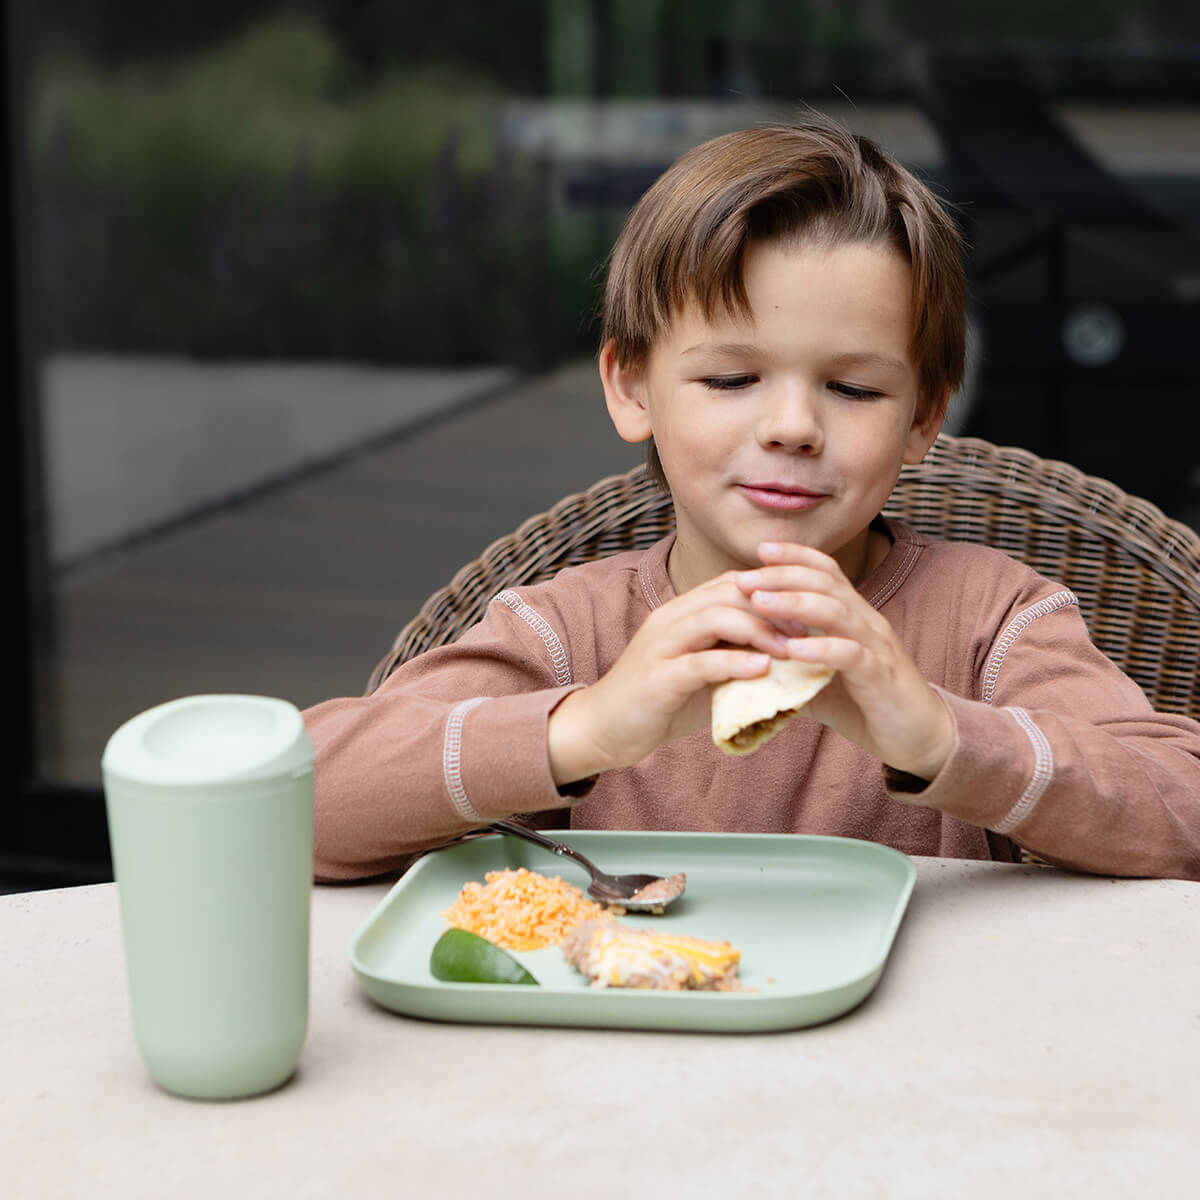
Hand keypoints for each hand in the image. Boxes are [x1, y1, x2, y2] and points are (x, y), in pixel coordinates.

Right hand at [547, 574, 789, 783]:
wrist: (602, 728)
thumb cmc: (658, 702)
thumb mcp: (703, 673)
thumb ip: (734, 656)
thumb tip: (787, 657)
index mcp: (682, 613)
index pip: (732, 582)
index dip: (773, 591)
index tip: (806, 611)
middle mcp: (670, 619)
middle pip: (728, 592)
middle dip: (773, 606)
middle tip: (807, 629)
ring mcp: (661, 646)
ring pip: (715, 618)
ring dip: (759, 630)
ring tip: (791, 648)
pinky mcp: (657, 677)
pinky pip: (700, 661)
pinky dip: (734, 662)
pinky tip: (763, 669)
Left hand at [736, 542, 953, 779]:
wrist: (918, 737)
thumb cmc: (866, 704)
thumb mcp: (819, 682)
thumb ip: (787, 669)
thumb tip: (744, 667)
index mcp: (854, 616)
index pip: (827, 572)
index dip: (796, 556)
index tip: (761, 549)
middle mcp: (867, 622)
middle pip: (826, 584)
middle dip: (783, 576)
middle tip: (744, 578)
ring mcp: (877, 647)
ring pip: (837, 612)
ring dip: (795, 604)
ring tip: (760, 602)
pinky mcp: (882, 677)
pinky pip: (852, 655)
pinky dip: (822, 649)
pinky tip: (793, 649)